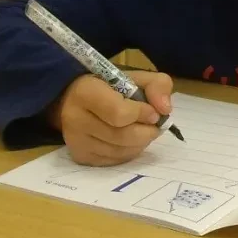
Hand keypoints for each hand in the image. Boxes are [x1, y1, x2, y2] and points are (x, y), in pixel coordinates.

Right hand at [47, 71, 174, 165]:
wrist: (73, 99)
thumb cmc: (108, 87)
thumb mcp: (134, 77)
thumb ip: (156, 85)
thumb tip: (165, 110)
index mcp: (86, 93)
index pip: (119, 113)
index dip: (142, 114)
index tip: (152, 112)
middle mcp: (75, 119)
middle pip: (122, 136)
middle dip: (146, 132)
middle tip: (153, 125)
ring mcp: (76, 141)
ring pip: (120, 151)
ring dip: (140, 143)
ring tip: (142, 131)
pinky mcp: (80, 156)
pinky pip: (114, 160)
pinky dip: (129, 152)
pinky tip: (130, 141)